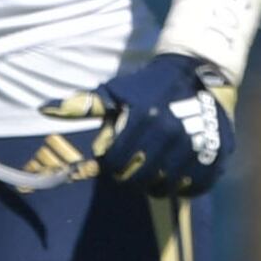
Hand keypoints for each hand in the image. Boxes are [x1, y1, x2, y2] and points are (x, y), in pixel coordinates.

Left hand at [42, 53, 239, 198]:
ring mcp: (197, 148)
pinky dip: (183, 187)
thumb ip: (82, 105)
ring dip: (156, 184)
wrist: (200, 72)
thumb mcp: (116, 92)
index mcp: (144, 119)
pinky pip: (194, 188)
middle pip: (139, 179)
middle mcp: (172, 134)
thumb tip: (43, 109)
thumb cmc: (149, 85)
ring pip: (166, 187)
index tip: (114, 159)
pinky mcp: (216, 157)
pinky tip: (176, 174)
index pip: (116, 163)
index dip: (110, 166)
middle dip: (130, 177)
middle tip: (133, 168)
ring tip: (154, 171)